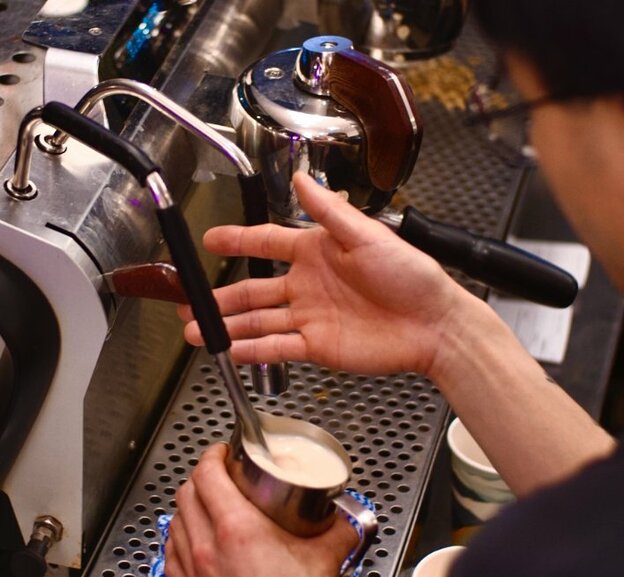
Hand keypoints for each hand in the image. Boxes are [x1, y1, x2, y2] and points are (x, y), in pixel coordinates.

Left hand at [164, 443, 358, 576]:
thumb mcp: (323, 561)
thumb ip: (337, 532)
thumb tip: (345, 520)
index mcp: (236, 530)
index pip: (207, 474)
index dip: (213, 456)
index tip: (223, 453)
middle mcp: (206, 548)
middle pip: (187, 493)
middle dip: (202, 476)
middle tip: (219, 473)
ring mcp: (193, 571)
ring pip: (175, 520)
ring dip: (189, 505)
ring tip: (207, 502)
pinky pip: (172, 553)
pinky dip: (180, 538)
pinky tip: (194, 539)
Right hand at [180, 171, 477, 375]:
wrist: (433, 324)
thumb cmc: (411, 276)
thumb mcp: (368, 235)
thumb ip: (330, 211)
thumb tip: (303, 178)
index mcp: (318, 251)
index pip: (268, 241)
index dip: (238, 240)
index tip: (211, 240)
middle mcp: (308, 284)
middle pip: (253, 289)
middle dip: (220, 297)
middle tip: (190, 301)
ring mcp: (310, 317)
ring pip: (258, 321)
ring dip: (227, 327)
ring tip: (196, 331)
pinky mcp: (317, 346)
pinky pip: (277, 348)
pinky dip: (252, 351)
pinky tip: (230, 352)